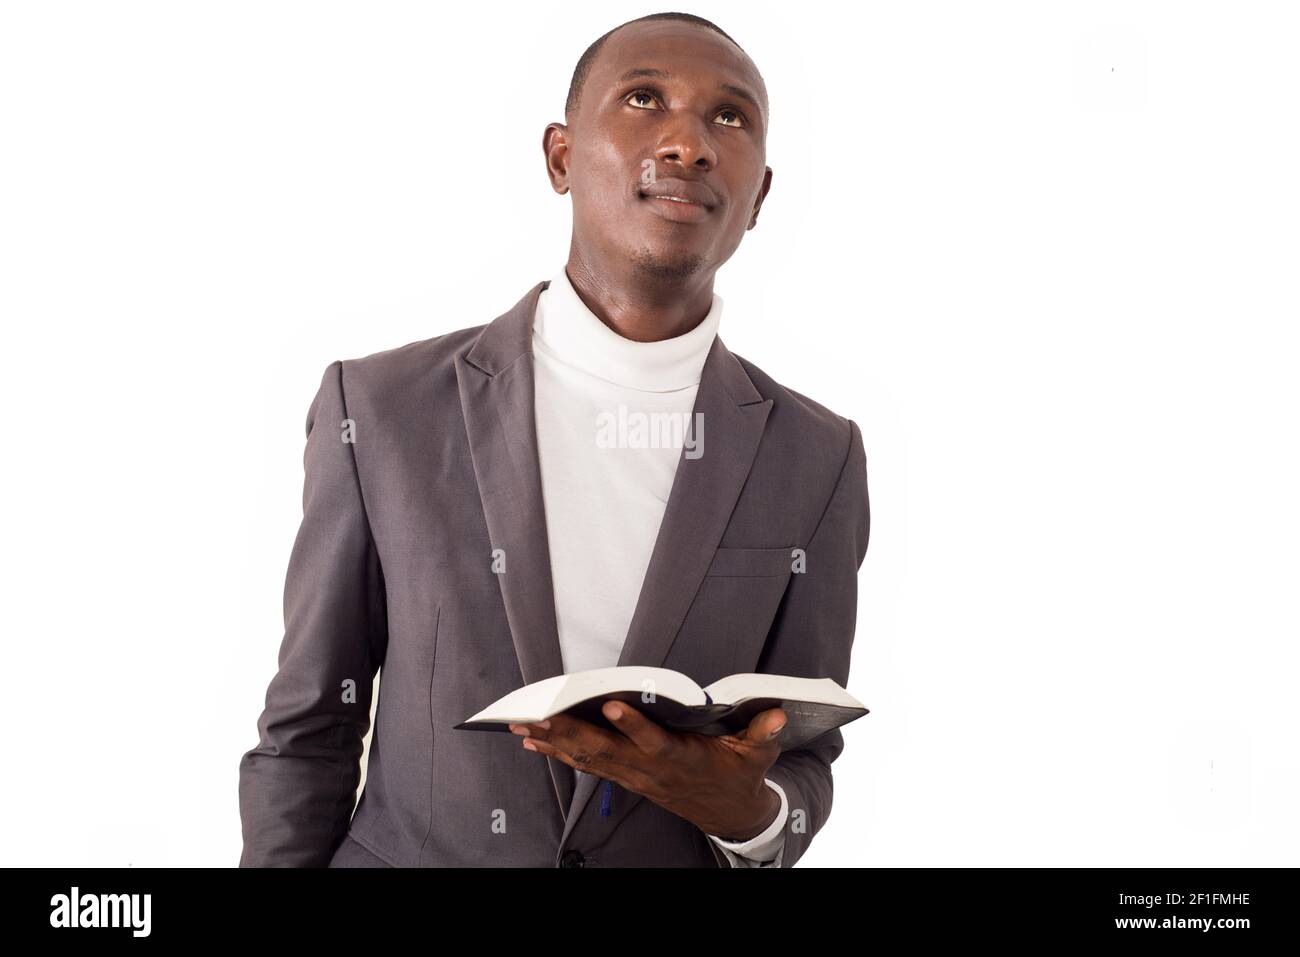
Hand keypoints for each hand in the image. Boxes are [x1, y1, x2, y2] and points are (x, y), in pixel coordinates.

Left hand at [509, 700, 785, 839]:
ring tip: (522, 724)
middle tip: (537, 716)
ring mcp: (634, 777)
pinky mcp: (625, 777)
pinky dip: (559, 753)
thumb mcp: (757, 754)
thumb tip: (778, 712)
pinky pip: (586, 765)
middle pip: (605, 752)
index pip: (654, 742)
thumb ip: (763, 733)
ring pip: (588, 759)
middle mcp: (650, 770)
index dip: (633, 726)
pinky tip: (533, 740)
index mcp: (682, 759)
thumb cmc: (738, 773)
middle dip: (568, 734)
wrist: (728, 813)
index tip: (611, 707)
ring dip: (554, 743)